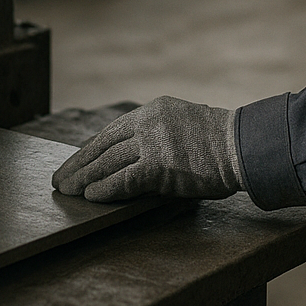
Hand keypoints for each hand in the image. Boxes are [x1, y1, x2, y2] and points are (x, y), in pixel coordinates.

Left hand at [52, 95, 243, 201]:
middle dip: (80, 163)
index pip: (112, 131)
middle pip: (104, 145)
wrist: (244, 146)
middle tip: (61, 179)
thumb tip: (135, 159)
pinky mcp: (160, 164)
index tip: (77, 161)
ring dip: (85, 178)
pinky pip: (125, 179)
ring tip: (68, 191)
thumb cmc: (221, 143)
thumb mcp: (184, 127)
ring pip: (109, 161)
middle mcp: (149, 121)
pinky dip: (106, 189)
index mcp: (153, 110)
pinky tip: (92, 196)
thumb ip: (159, 136)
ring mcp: (154, 141)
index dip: (91, 149)